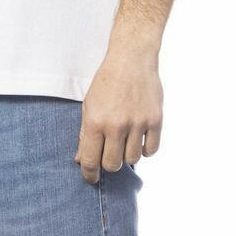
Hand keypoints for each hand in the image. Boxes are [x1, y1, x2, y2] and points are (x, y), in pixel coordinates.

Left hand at [74, 48, 162, 184]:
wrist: (131, 58)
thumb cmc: (107, 81)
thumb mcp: (89, 104)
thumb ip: (84, 134)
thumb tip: (80, 160)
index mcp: (95, 120)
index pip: (90, 160)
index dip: (89, 174)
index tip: (91, 178)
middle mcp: (116, 124)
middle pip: (112, 165)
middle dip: (108, 162)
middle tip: (109, 151)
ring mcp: (137, 123)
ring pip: (132, 160)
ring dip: (127, 154)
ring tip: (125, 138)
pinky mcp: (155, 120)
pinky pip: (151, 151)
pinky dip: (145, 148)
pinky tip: (139, 137)